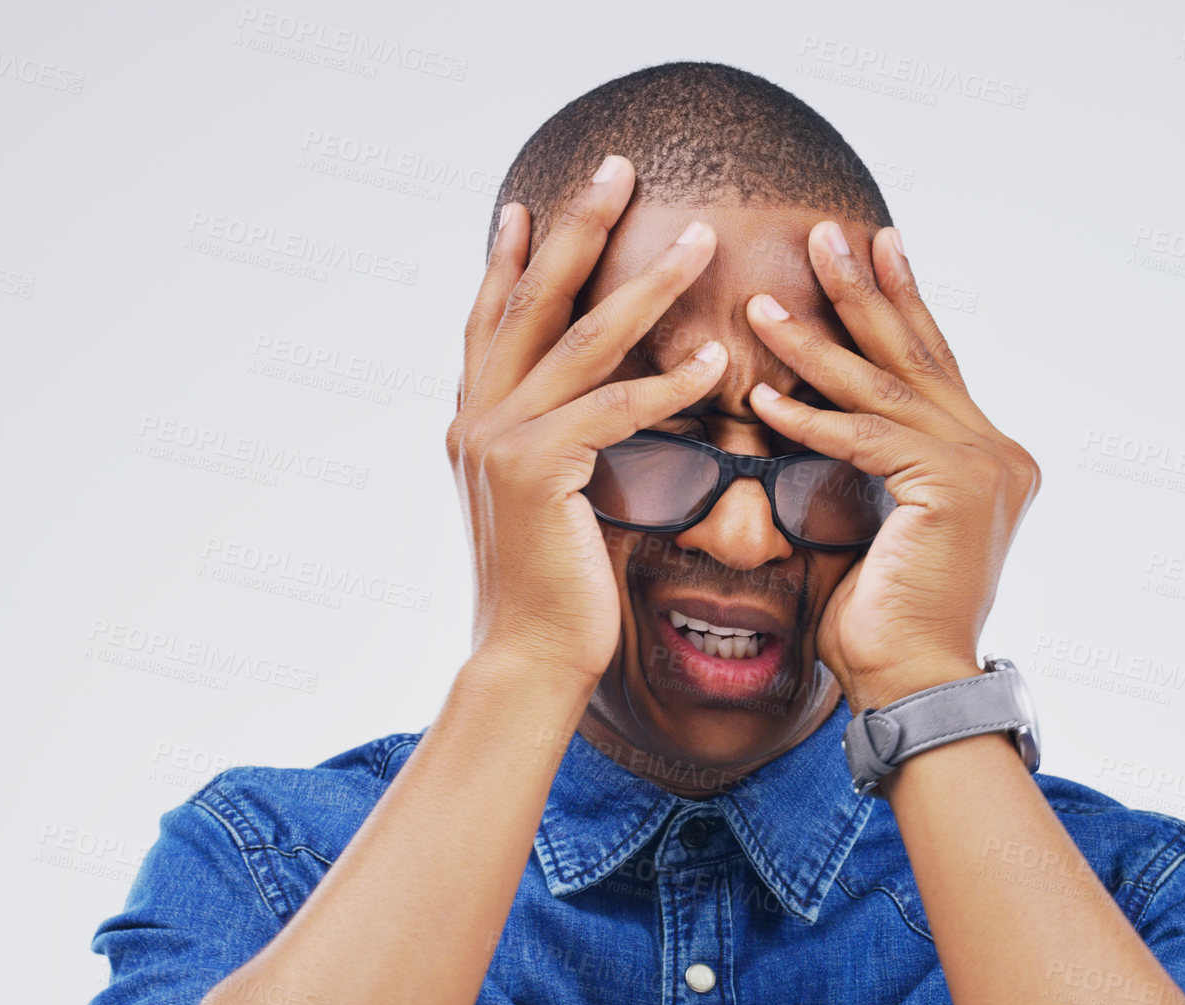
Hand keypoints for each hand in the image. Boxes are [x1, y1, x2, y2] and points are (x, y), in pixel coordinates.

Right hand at [447, 156, 728, 686]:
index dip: (511, 259)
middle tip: (619, 166)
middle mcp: (475, 419)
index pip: (491, 319)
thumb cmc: (553, 586)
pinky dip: (666, 383)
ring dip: (648, 284)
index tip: (534, 204)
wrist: (529, 658)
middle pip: (531, 300)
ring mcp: (498, 441)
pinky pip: (613, 409)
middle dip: (579, 228)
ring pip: (581, 340)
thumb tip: (577, 415)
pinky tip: (712, 360)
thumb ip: (547, 444)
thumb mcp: (542, 501)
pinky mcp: (537, 472)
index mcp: (472, 421)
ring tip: (700, 239)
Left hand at [744, 221, 1040, 710]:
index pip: (934, 364)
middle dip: (865, 290)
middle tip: (824, 233)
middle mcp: (999, 452)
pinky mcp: (951, 489)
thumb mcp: (875, 519)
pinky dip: (810, 419)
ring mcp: (984, 467)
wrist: (913, 683)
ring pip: (885, 388)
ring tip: (765, 301)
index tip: (870, 248)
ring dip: (817, 344)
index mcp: (990, 456)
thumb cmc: (883, 617)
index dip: (899, 303)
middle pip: (917, 354)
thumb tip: (814, 411)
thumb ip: (866, 462)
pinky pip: (866, 439)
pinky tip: (763, 397)